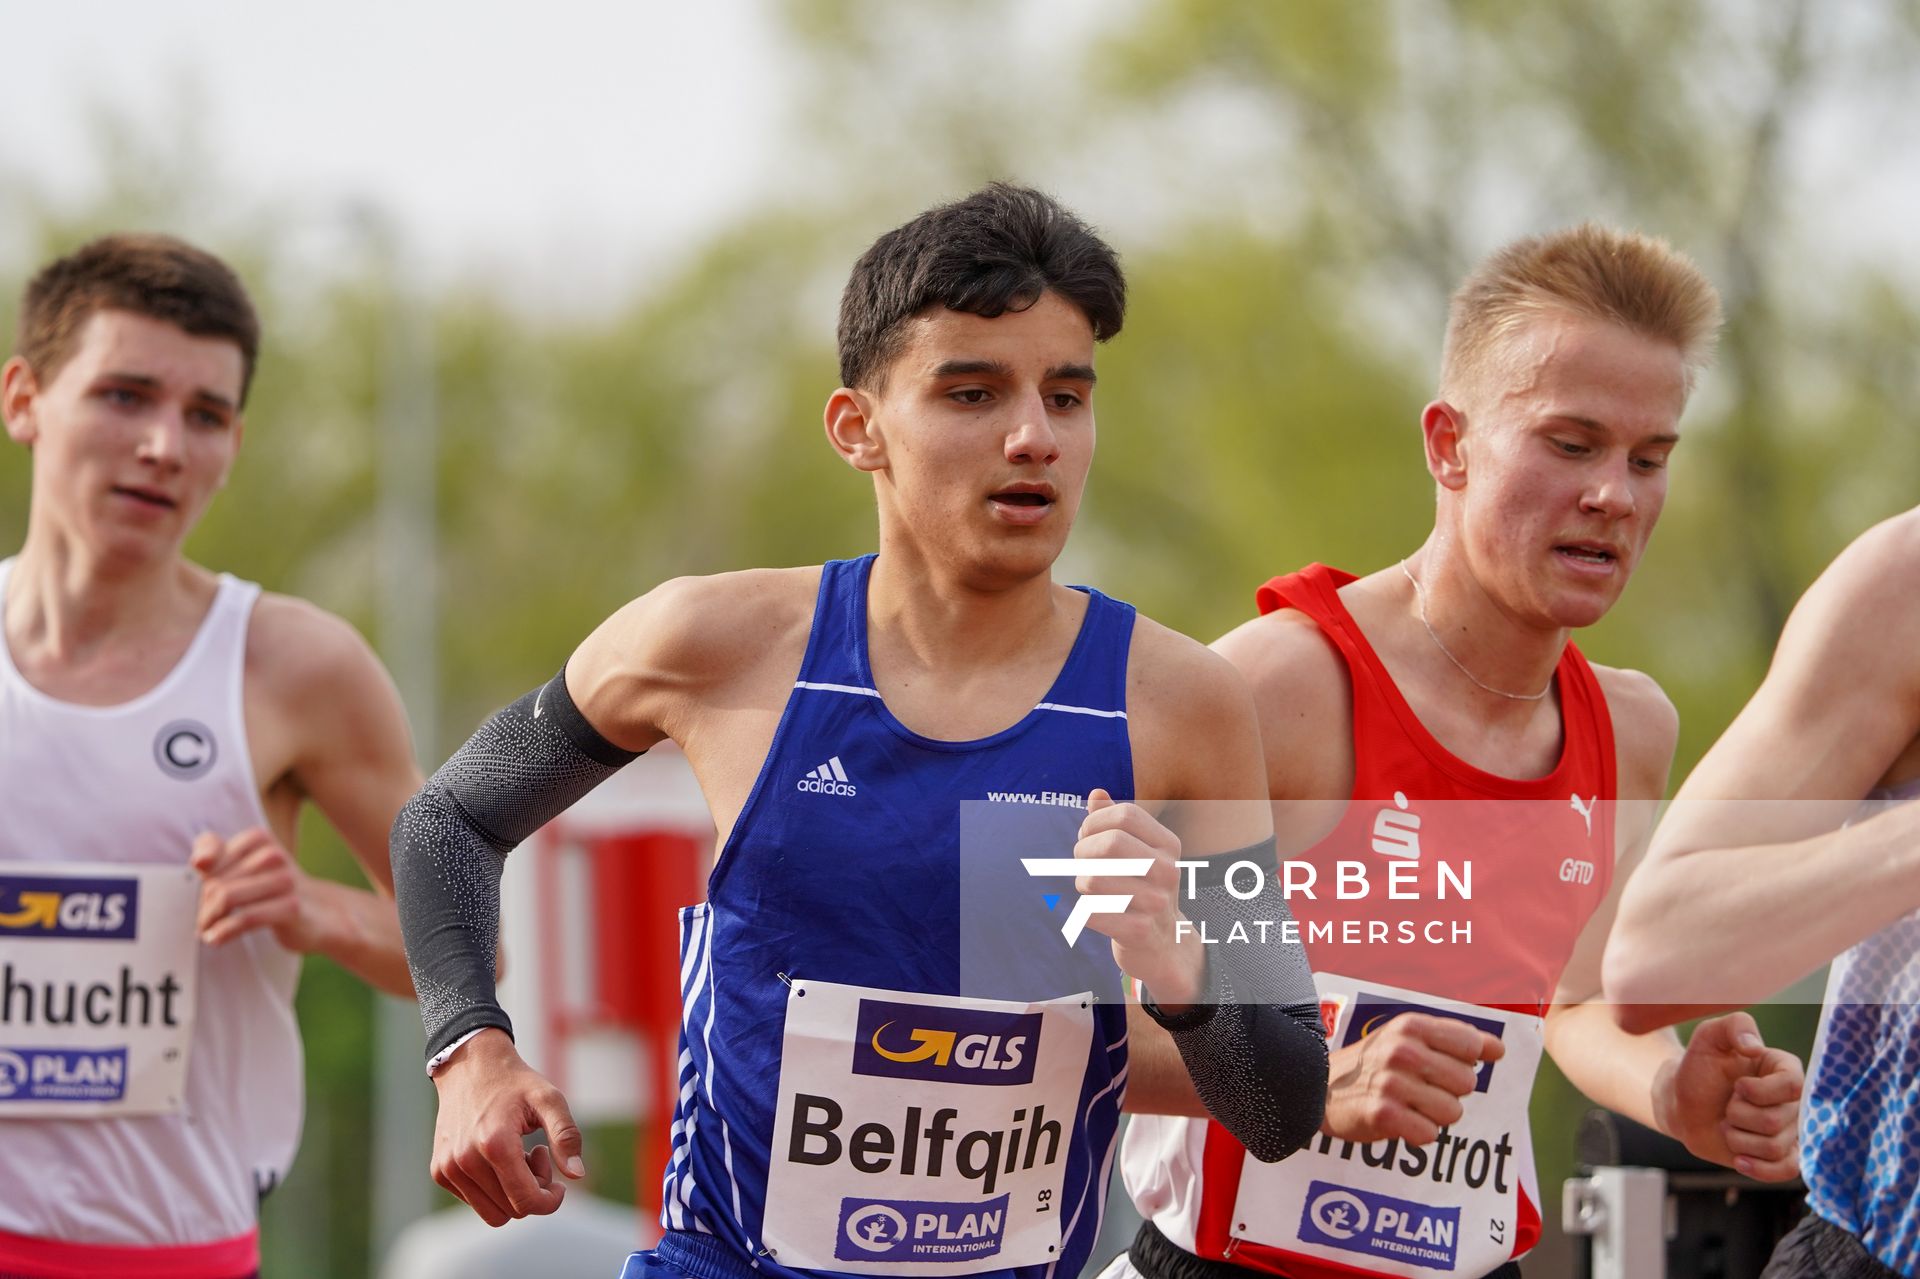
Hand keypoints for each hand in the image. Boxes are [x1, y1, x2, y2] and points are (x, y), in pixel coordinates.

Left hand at [192, 828, 319, 949]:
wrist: (322, 913)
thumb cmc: (272, 890)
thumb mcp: (244, 866)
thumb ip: (215, 854)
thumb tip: (198, 861)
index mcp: (260, 839)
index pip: (208, 856)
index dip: (199, 882)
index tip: (202, 898)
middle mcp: (273, 854)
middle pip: (214, 881)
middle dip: (203, 906)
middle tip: (205, 922)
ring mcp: (285, 880)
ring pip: (226, 897)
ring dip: (209, 920)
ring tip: (208, 931)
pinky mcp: (291, 907)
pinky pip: (245, 918)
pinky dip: (224, 932)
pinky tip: (216, 939)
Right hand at [430, 1029, 586, 1225]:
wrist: (470, 1065)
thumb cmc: (515, 1082)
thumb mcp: (549, 1099)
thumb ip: (566, 1135)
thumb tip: (577, 1175)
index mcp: (495, 1143)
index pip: (526, 1201)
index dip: (550, 1201)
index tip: (560, 1185)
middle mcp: (465, 1160)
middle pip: (512, 1210)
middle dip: (534, 1191)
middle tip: (539, 1155)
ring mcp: (448, 1168)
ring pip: (493, 1212)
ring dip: (513, 1192)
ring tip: (520, 1156)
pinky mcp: (440, 1172)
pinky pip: (475, 1202)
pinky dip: (493, 1188)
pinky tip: (499, 1156)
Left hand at [1075, 790, 1202, 1005]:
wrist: (1166, 946)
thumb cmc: (1143, 889)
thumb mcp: (1138, 853)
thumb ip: (1116, 823)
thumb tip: (1096, 794)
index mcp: (1167, 845)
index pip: (1124, 815)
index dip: (1095, 822)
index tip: (1087, 836)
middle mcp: (1167, 871)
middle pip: (1109, 843)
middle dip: (1083, 852)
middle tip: (1083, 864)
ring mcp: (1157, 903)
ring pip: (1092, 880)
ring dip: (1082, 884)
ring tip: (1092, 891)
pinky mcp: (1141, 932)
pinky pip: (1091, 913)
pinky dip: (1084, 912)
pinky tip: (1098, 914)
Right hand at [1323, 1012, 1504, 1144]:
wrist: (1319, 1086)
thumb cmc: (1374, 1062)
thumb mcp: (1408, 1037)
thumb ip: (1454, 1039)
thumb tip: (1499, 1049)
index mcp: (1411, 1026)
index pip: (1470, 1043)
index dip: (1466, 1060)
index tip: (1446, 1065)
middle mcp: (1402, 1050)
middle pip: (1467, 1082)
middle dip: (1449, 1091)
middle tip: (1420, 1088)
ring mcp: (1392, 1082)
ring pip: (1452, 1112)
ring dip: (1434, 1115)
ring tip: (1409, 1104)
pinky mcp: (1382, 1114)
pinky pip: (1429, 1134)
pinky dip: (1418, 1133)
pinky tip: (1399, 1120)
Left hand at [1653, 1011, 1801, 1180]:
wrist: (1683, 1104)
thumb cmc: (1698, 1068)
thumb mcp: (1709, 1037)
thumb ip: (1734, 1026)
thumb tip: (1755, 1047)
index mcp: (1785, 1069)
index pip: (1793, 1086)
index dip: (1759, 1091)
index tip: (1737, 1086)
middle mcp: (1794, 1101)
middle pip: (1778, 1120)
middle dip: (1739, 1115)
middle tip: (1727, 1106)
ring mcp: (1789, 1130)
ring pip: (1775, 1147)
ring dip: (1738, 1139)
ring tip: (1728, 1125)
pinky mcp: (1781, 1156)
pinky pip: (1787, 1171)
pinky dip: (1759, 1169)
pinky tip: (1739, 1159)